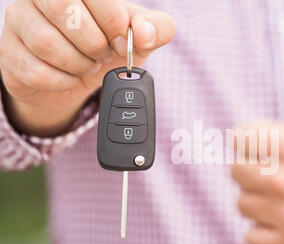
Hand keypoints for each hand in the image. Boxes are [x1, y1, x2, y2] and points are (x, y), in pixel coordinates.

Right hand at [0, 0, 175, 135]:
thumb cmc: (106, 49)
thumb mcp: (138, 38)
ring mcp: (19, 23)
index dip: (112, 19)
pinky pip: (37, 71)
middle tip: (102, 54)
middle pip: (63, 8)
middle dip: (93, 42)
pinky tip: (69, 77)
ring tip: (87, 65)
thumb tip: (145, 32)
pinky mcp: (10, 54)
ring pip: (46, 42)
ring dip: (78, 64)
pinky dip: (63, 81)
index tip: (121, 38)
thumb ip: (156, 28)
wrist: (76, 80)